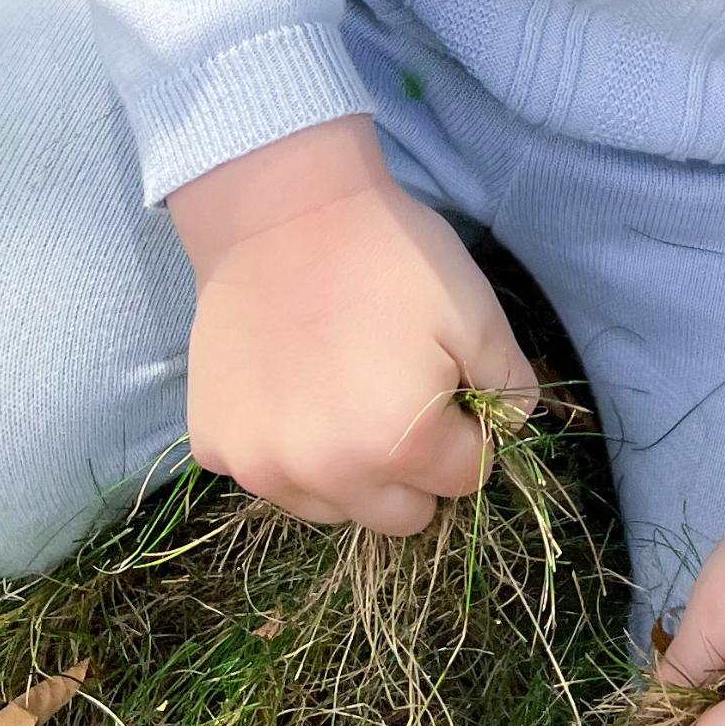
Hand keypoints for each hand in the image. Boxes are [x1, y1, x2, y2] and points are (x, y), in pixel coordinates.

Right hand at [171, 115, 532, 534]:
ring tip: (340, 390)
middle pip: (400, 516)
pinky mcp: (214, 447)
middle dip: (414, 469)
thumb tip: (507, 429)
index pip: (465, 479)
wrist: (279, 209)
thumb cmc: (388, 256)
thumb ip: (509, 385)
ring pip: (331, 507)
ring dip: (347, 470)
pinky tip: (288, 384)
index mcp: (402, 445)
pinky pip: (268, 477)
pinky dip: (284, 448)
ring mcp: (263, 468)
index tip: (449, 384)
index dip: (469, 431)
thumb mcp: (476, 310)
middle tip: (398, 396)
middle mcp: (328, 475)